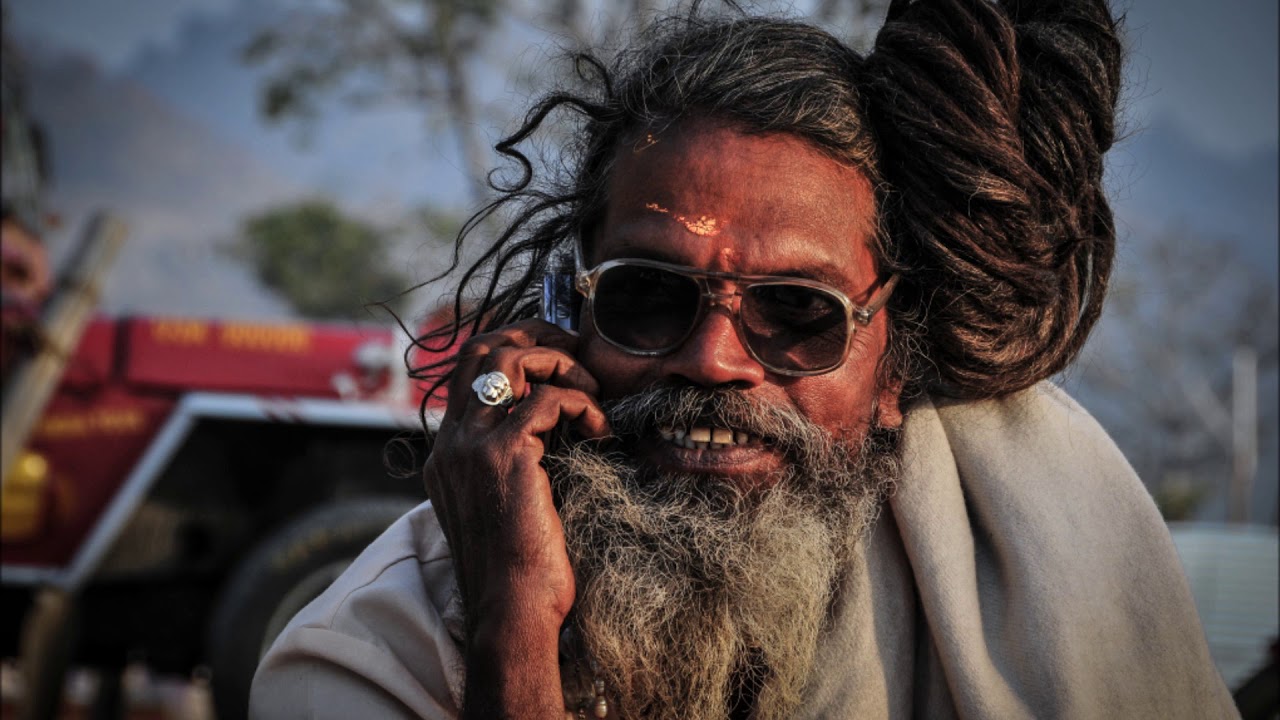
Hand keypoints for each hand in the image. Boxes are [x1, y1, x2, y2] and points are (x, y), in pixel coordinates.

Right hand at [423, 319, 607, 718]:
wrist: (511, 611)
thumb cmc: (520, 570)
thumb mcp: (506, 506)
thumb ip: (513, 465)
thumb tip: (551, 432)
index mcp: (448, 454)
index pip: (469, 372)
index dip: (514, 350)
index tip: (556, 356)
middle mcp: (452, 442)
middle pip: (481, 350)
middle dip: (533, 337)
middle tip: (575, 352)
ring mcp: (472, 445)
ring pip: (507, 359)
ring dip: (558, 363)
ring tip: (590, 391)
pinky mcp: (504, 454)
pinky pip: (546, 398)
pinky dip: (580, 401)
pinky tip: (598, 429)